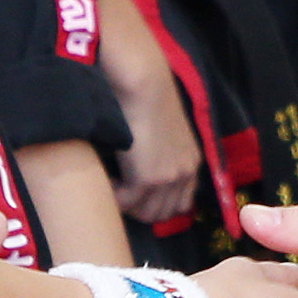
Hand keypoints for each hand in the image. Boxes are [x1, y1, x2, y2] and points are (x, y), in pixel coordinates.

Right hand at [110, 80, 202, 227]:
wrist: (144, 84)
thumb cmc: (149, 96)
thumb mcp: (166, 130)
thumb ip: (164, 152)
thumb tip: (144, 166)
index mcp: (191, 162)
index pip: (181, 204)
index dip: (157, 204)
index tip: (137, 195)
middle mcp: (185, 174)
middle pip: (163, 214)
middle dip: (140, 208)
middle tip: (120, 192)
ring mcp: (168, 179)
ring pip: (146, 213)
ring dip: (127, 204)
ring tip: (112, 184)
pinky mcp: (147, 179)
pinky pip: (126, 203)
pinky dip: (113, 196)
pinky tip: (106, 178)